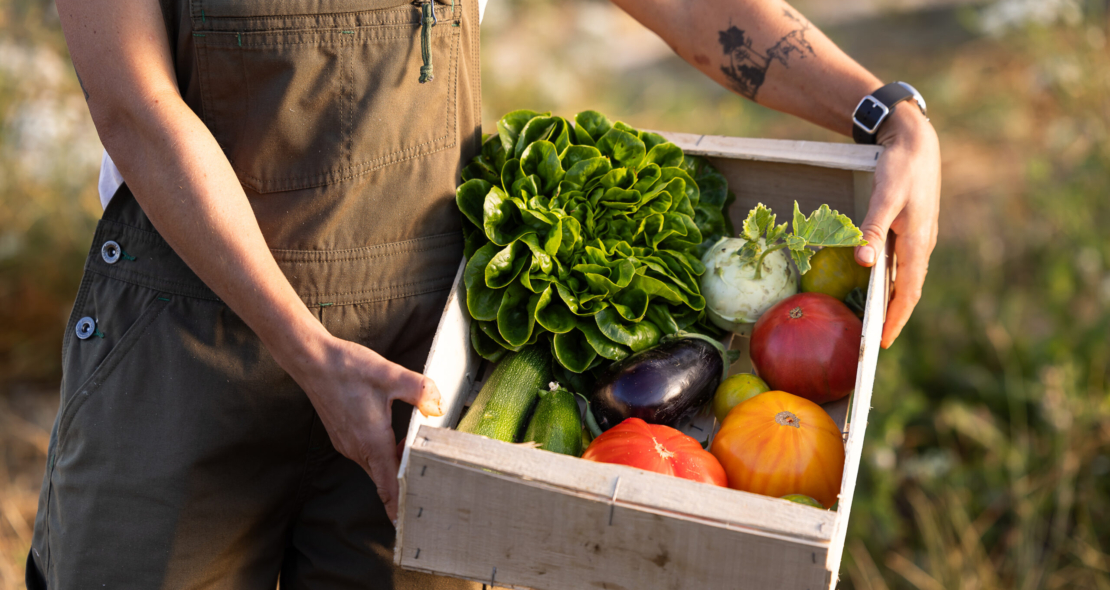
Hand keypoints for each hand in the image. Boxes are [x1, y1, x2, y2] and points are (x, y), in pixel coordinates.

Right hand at [283, 330, 443, 522]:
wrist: (312, 360)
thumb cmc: (348, 368)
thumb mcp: (390, 374)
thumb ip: (420, 391)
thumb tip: (437, 407)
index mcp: (371, 441)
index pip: (388, 486)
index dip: (397, 507)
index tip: (406, 524)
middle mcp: (357, 448)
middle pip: (384, 477)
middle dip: (403, 482)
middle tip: (426, 483)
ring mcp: (346, 443)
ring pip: (375, 465)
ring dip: (393, 462)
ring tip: (413, 449)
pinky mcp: (341, 435)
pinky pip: (365, 453)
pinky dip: (381, 451)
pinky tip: (393, 434)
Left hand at [854, 107, 940, 347]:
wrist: (917, 142)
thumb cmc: (901, 167)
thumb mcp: (885, 196)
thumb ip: (873, 229)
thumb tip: (865, 262)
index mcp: (919, 241)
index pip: (909, 291)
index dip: (896, 318)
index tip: (882, 342)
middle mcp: (923, 244)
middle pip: (910, 290)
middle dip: (895, 317)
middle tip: (878, 341)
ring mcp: (920, 238)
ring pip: (908, 278)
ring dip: (894, 301)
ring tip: (876, 322)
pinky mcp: (914, 230)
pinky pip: (904, 264)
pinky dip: (893, 281)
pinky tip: (879, 287)